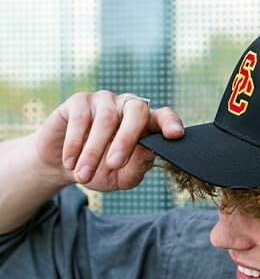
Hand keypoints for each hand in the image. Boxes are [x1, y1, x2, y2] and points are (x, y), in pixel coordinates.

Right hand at [36, 90, 183, 191]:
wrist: (65, 166)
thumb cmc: (102, 171)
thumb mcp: (123, 177)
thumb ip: (137, 167)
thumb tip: (148, 153)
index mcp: (147, 124)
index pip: (165, 116)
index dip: (171, 122)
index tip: (175, 135)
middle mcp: (129, 107)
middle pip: (137, 111)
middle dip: (126, 139)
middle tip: (114, 164)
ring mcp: (105, 101)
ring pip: (106, 119)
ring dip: (93, 151)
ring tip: (84, 176)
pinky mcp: (80, 100)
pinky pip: (81, 118)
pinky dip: (75, 144)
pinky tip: (71, 163)